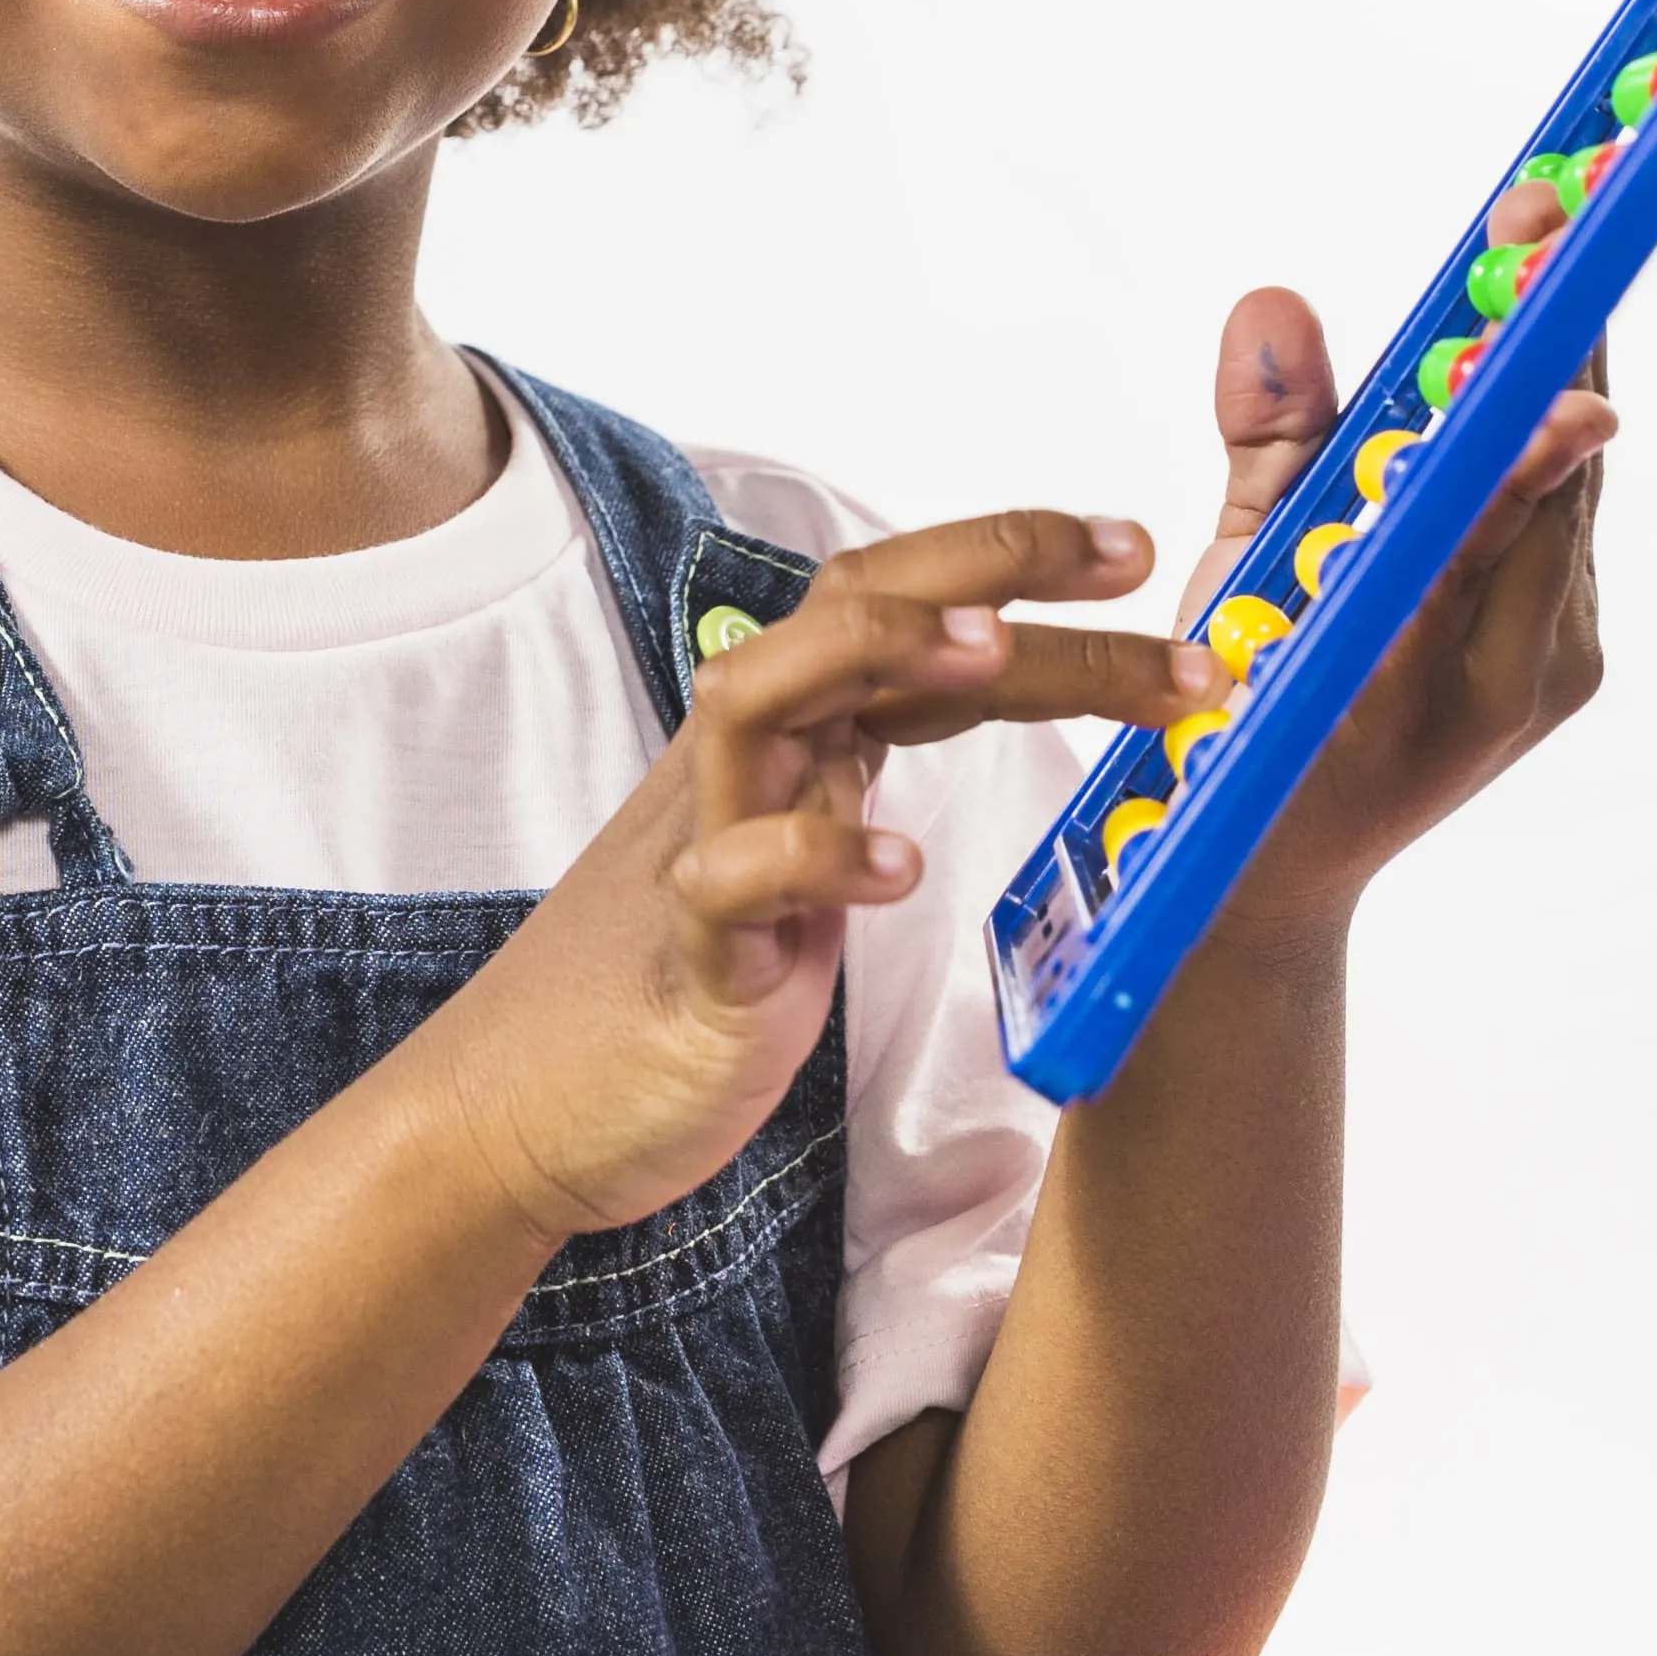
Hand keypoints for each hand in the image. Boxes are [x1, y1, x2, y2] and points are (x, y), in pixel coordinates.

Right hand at [421, 516, 1212, 1242]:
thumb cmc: (680, 978)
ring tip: (992, 646)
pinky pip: (729, 883)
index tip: (1132, 550)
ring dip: (876, 655)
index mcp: (785, 742)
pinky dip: (811, 858)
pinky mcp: (687, 959)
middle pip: (850, 619)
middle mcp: (741, 769)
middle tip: (1138, 571)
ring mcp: (701, 850)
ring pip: (761, 702)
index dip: (1008, 562)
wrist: (517, 1105)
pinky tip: (899, 866)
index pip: (891, 605)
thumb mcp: (797, 855)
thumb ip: (862, 777)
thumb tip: (979, 730)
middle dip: (994, 575)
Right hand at [1186, 180, 1615, 939]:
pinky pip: (1555, 520)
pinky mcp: (1566, 654)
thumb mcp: (1227, 587)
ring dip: (1543, 373)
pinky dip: (1528, 442)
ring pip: (1566, 484)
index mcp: (1435, 662)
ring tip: (1529, 251)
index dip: (1525, 365)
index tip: (1544, 263)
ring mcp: (1560, 662)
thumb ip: (1266, 442)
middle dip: (1544, 336)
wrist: (1275, 877)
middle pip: (1561, 465)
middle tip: (1539, 211)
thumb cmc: (1230, 738)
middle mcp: (1529, 664)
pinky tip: (1505, 366)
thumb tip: (1274, 301)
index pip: (1505, 490)